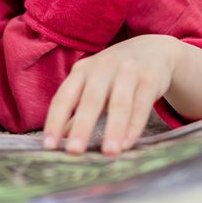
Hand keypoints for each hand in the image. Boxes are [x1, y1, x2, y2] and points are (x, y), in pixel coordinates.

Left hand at [42, 35, 180, 156]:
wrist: (153, 49)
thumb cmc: (115, 74)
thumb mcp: (92, 85)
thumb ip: (77, 109)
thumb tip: (58, 138)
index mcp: (82, 70)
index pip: (64, 97)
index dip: (55, 120)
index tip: (48, 146)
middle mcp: (103, 68)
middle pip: (91, 100)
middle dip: (82, 126)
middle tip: (74, 152)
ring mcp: (127, 71)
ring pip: (119, 104)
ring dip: (113, 129)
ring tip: (109, 153)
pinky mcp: (150, 79)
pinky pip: (141, 105)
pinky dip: (135, 125)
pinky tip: (128, 144)